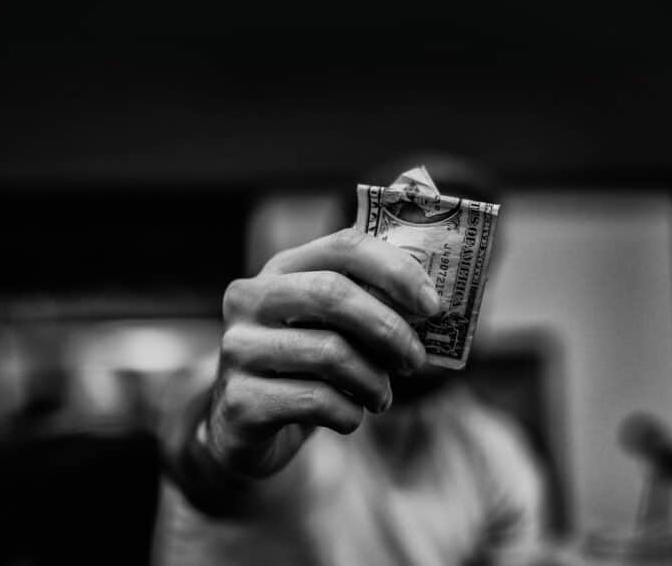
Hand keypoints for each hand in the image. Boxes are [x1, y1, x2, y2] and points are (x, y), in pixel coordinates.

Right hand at [201, 228, 440, 478]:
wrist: (243, 425)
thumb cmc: (304, 366)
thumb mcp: (329, 327)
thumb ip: (369, 303)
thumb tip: (434, 302)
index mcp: (280, 269)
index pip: (343, 246)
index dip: (395, 270)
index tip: (432, 305)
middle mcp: (249, 299)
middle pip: (332, 294)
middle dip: (388, 329)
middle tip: (414, 360)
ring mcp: (237, 349)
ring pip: (330, 354)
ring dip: (374, 382)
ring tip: (381, 397)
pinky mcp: (241, 401)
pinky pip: (317, 402)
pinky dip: (350, 414)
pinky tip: (350, 416)